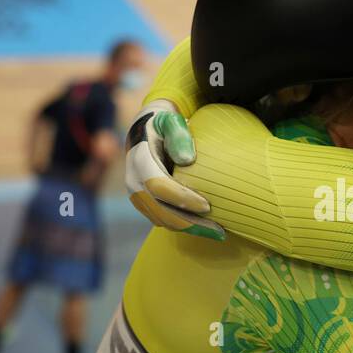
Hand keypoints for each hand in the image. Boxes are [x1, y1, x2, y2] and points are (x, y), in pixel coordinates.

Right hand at [124, 99, 223, 239]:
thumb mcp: (171, 121)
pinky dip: (182, 226)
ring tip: (216, 232)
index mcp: (139, 160)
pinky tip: (204, 226)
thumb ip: (179, 135)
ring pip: (161, 220)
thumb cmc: (163, 124)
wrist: (144, 131)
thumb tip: (187, 159)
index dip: (182, 199)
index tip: (207, 206)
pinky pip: (161, 220)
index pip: (159, 187)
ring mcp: (136, 195)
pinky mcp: (143, 203)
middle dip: (190, 223)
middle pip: (160, 211)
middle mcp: (134, 181)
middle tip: (219, 230)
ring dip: (189, 229)